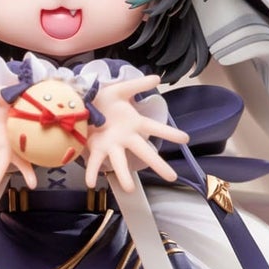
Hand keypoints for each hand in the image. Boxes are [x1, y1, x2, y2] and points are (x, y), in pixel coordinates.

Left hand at [84, 74, 189, 191]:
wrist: (82, 102)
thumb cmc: (103, 99)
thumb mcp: (120, 89)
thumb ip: (138, 85)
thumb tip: (157, 78)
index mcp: (134, 123)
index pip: (156, 128)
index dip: (170, 133)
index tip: (186, 139)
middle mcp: (126, 138)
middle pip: (144, 152)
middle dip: (158, 165)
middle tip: (172, 177)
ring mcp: (111, 145)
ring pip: (120, 162)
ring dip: (124, 176)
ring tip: (129, 190)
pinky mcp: (95, 148)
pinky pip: (94, 162)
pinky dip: (92, 172)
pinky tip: (91, 183)